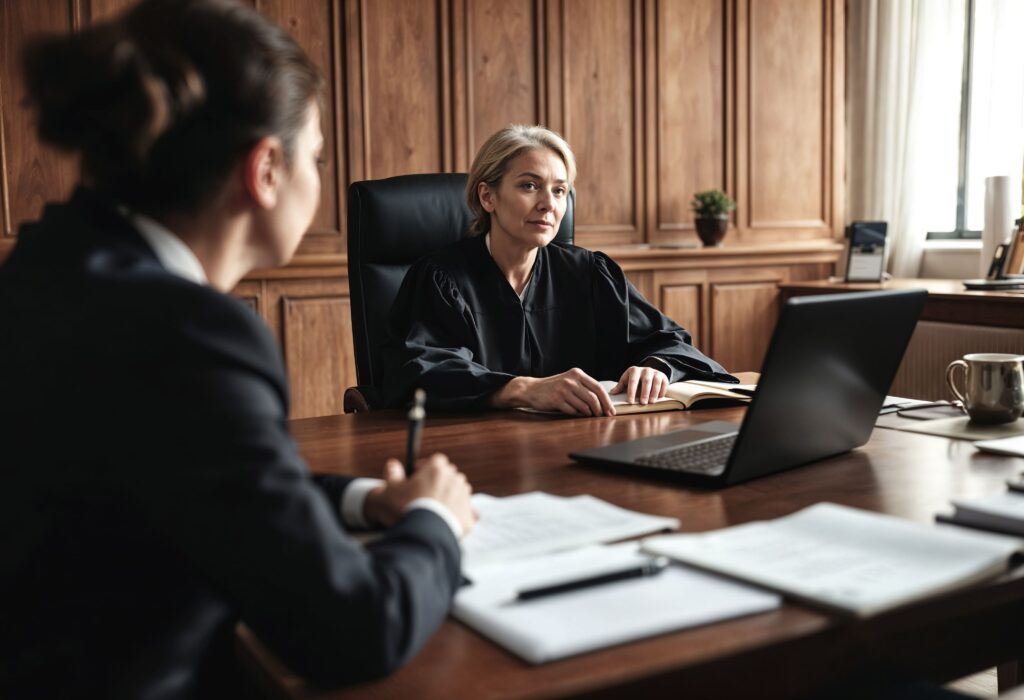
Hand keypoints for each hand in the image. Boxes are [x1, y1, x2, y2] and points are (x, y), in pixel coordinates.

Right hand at [362, 453, 475, 535]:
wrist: (424, 534)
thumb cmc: (404, 509)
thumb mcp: (388, 491)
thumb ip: (391, 475)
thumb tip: (392, 465)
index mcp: (437, 468)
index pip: (434, 461)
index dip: (424, 468)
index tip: (415, 477)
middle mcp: (455, 478)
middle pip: (448, 476)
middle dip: (437, 483)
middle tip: (423, 496)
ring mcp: (464, 497)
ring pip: (458, 493)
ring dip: (449, 498)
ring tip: (433, 511)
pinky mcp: (469, 516)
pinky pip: (466, 512)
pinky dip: (459, 515)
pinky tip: (448, 521)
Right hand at [493, 368, 614, 415]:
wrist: (532, 389)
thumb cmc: (553, 387)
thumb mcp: (569, 381)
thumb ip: (583, 387)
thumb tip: (602, 402)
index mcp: (577, 373)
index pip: (597, 387)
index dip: (606, 400)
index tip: (611, 410)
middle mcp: (571, 380)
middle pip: (593, 398)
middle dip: (600, 409)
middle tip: (602, 416)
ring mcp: (563, 390)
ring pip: (584, 406)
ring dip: (588, 413)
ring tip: (588, 415)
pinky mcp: (556, 400)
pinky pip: (572, 411)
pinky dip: (576, 414)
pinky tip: (575, 412)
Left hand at [609, 366, 668, 404]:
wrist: (648, 373)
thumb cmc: (635, 380)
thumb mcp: (626, 381)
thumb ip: (620, 387)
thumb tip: (612, 393)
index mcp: (634, 370)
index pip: (632, 381)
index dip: (631, 392)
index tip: (630, 402)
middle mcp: (645, 370)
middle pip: (646, 381)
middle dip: (644, 392)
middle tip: (642, 403)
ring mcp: (655, 372)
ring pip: (656, 381)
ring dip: (654, 392)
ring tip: (651, 402)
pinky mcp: (663, 376)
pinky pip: (664, 383)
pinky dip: (661, 391)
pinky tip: (659, 398)